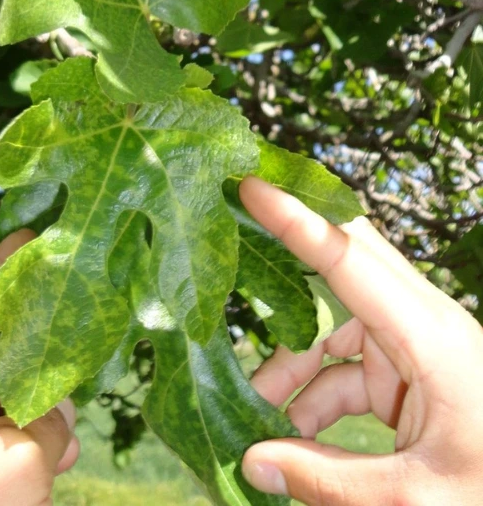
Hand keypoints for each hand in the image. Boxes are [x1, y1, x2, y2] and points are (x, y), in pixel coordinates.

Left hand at [0, 230, 78, 505]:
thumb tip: (56, 404)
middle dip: (36, 354)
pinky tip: (52, 466)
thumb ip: (48, 415)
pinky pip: (5, 429)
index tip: (33, 236)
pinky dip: (33, 440)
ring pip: (6, 393)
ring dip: (40, 412)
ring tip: (55, 450)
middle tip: (76, 338)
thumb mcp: (16, 460)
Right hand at [239, 176, 482, 504]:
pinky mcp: (402, 373)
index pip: (349, 259)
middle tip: (228, 249)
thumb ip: (326, 480)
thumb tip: (249, 462)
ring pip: (327, 334)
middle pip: (337, 272)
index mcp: (430, 334)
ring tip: (255, 418)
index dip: (296, 220)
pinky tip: (289, 439)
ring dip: (287, 371)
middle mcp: (417, 325)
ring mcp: (408, 347)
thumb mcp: (416, 495)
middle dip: (282, 264)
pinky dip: (308, 399)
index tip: (250, 185)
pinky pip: (339, 370)